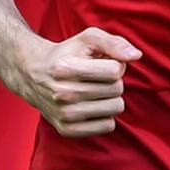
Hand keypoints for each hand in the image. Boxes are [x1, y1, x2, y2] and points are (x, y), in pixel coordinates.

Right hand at [12, 27, 140, 137]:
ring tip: (95, 92)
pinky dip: (105, 116)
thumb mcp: (87, 39)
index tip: (102, 64)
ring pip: (115, 108)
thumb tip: (136, 56)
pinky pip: (108, 126)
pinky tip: (92, 106)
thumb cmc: (67, 55)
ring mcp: (64, 114)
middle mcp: (62, 93)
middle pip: (116, 89)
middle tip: (97, 78)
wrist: (33, 75)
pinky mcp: (67, 130)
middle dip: (113, 81)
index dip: (115, 65)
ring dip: (111, 98)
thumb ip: (114, 42)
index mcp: (66, 68)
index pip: (114, 71)